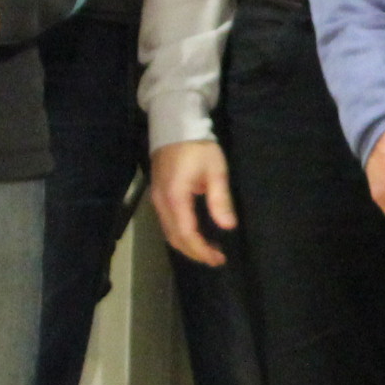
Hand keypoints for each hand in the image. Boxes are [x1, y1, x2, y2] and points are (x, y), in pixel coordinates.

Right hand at [150, 140, 236, 266]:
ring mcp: (157, 199)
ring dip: (187, 245)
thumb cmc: (198, 146)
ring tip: (209, 250)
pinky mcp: (158, 195)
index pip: (187, 234)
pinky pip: (167, 223)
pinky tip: (196, 234)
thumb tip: (228, 226)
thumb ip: (220, 199)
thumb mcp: (215, 171)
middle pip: (175, 238)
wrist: (175, 125)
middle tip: (216, 258)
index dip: (202, 251)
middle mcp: (162, 202)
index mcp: (176, 197)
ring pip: (169, 232)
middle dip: (195, 252)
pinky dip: (181, 234)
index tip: (219, 259)